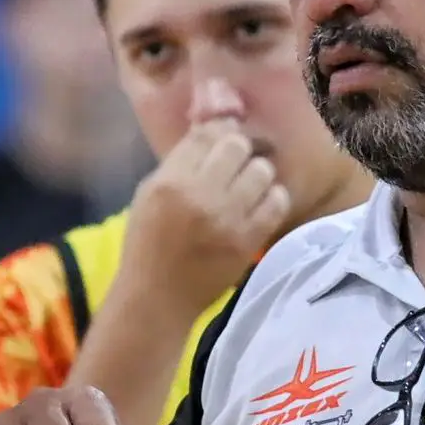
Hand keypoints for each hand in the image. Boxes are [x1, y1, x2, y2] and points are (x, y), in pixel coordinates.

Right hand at [122, 79, 291, 312]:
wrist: (158, 297)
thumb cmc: (148, 243)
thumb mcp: (149, 195)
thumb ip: (179, 162)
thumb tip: (212, 127)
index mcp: (169, 182)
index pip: (205, 135)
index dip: (218, 130)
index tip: (223, 136)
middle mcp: (199, 195)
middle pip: (236, 145)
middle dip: (238, 149)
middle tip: (236, 162)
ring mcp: (227, 218)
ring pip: (261, 170)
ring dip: (257, 174)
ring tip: (248, 186)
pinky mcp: (248, 240)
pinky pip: (276, 202)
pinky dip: (272, 199)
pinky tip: (259, 205)